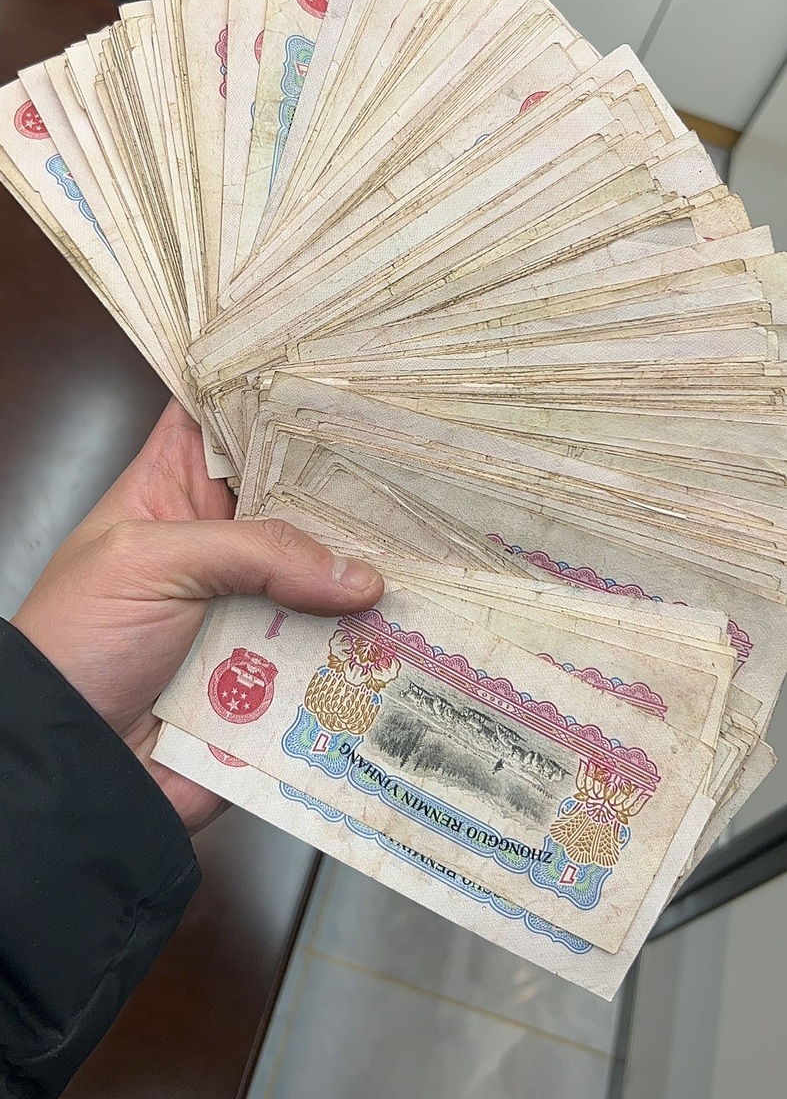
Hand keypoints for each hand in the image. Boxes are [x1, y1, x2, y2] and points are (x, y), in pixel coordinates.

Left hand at [12, 399, 382, 832]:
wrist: (70, 767)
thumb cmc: (75, 646)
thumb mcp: (148, 563)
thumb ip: (253, 550)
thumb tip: (358, 576)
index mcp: (176, 490)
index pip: (233, 420)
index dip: (285, 399)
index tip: (352, 384)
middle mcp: (225, 543)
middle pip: (304, 500)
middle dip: (358, 491)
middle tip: (423, 470)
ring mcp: (257, 607)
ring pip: (334, 577)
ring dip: (377, 572)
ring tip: (442, 548)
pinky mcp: (281, 671)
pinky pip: (339, 652)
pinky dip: (375, 648)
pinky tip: (424, 628)